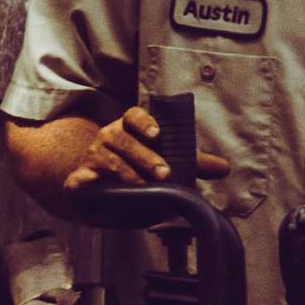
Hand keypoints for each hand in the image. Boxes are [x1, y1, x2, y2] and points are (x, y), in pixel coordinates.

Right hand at [59, 104, 231, 191]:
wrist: (98, 181)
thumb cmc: (137, 166)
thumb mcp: (165, 160)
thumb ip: (192, 163)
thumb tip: (224, 168)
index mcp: (129, 128)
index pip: (134, 116)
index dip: (145, 123)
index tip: (157, 134)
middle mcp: (109, 136)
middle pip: (123, 139)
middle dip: (145, 156)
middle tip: (164, 174)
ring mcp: (93, 156)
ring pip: (107, 159)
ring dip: (126, 173)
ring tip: (143, 187)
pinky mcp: (80, 178)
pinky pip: (82, 178)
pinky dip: (87, 182)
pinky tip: (96, 188)